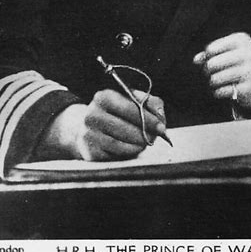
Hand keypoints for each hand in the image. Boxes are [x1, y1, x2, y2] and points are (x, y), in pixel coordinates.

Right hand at [35, 90, 166, 161]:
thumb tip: (160, 115)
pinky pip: (113, 155)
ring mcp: (88, 134)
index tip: (161, 127)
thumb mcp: (132, 101)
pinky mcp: (89, 151)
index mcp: (103, 96)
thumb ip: (150, 102)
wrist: (90, 128)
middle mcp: (92, 114)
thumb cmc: (117, 113)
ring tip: (146, 143)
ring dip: (137, 145)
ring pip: (119, 143)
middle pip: (124, 127)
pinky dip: (128, 153)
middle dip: (144, 134)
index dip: (148, 118)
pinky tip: (134, 149)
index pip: (129, 108)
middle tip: (155, 138)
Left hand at [193, 32, 250, 115]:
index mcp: (242, 40)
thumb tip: (196, 60)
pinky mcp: (250, 87)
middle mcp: (248, 53)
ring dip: (212, 81)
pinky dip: (218, 92)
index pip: (211, 48)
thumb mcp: (226, 51)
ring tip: (213, 81)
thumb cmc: (237, 62)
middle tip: (207, 72)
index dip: (206, 55)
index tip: (209, 58)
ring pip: (217, 78)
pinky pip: (224, 91)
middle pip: (213, 64)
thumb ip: (209, 53)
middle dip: (207, 69)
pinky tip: (219, 90)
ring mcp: (250, 71)